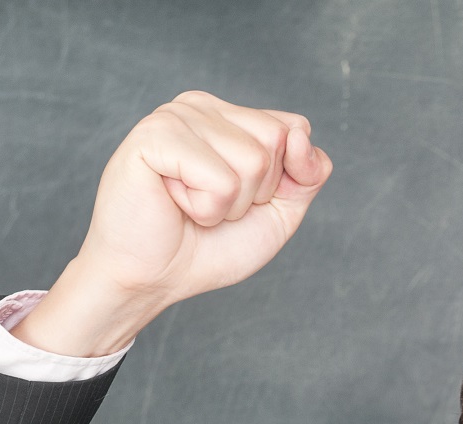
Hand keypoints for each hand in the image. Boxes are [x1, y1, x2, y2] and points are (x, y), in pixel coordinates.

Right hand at [16, 90, 332, 357]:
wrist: (154, 279)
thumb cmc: (208, 246)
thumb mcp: (278, 213)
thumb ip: (307, 174)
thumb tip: (299, 132)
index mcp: (229, 116)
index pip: (294, 128)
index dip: (282, 179)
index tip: (239, 199)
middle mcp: (202, 106)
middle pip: (276, 140)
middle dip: (254, 193)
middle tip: (210, 205)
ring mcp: (176, 115)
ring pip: (252, 161)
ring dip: (227, 205)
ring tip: (189, 205)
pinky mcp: (154, 136)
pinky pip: (219, 179)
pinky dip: (205, 208)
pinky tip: (173, 203)